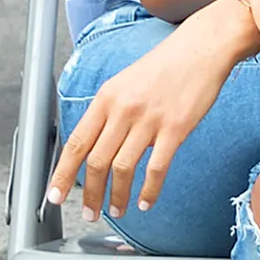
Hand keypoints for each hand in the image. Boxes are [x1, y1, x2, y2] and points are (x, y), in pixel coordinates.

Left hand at [48, 1, 246, 219]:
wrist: (202, 47)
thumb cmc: (167, 65)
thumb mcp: (127, 82)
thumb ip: (111, 112)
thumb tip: (98, 145)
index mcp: (106, 97)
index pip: (76, 143)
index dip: (63, 174)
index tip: (56, 195)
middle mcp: (123, 109)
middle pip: (96, 161)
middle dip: (90, 194)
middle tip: (90, 212)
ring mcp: (149, 120)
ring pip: (122, 168)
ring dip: (117, 196)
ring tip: (117, 211)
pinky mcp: (175, 128)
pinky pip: (156, 168)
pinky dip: (149, 190)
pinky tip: (146, 201)